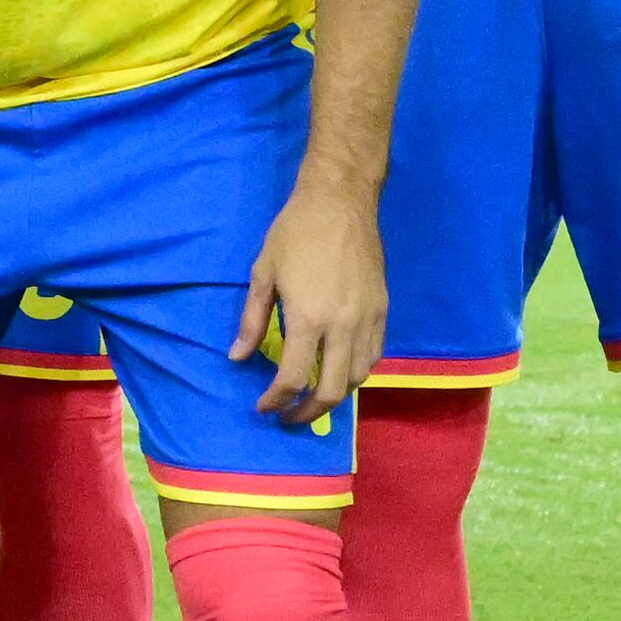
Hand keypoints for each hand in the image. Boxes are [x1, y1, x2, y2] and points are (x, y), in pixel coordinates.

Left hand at [229, 177, 386, 424]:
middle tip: (289, 417)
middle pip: (332, 391)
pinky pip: (375, 355)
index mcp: (309, 319)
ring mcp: (369, 320)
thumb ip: (252, 322)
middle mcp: (344, 327)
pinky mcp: (384, 311)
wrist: (341, 202)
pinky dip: (357, 371)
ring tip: (312, 396)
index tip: (264, 407)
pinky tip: (339, 369)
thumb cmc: (295, 234)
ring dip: (335, 394)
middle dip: (308, 412)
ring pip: (359, 377)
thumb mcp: (263, 275)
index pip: (293, 379)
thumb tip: (237, 357)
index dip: (276, 401)